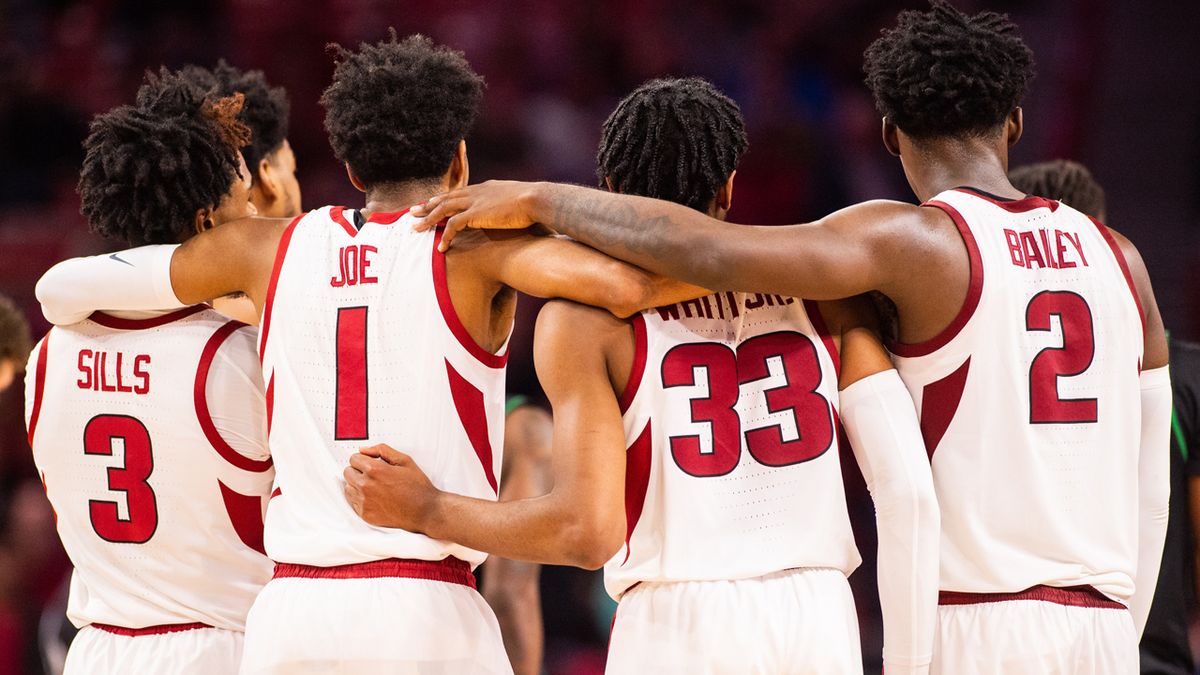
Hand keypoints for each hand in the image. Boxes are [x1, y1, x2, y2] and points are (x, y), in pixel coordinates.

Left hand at [343, 444, 437, 530]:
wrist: (425, 511)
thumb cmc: (417, 486)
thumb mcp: (404, 460)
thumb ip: (382, 450)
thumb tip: (363, 450)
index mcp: (375, 470)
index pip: (353, 459)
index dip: (363, 459)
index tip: (371, 464)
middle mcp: (366, 486)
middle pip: (347, 472)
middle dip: (358, 471)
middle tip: (373, 475)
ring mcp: (364, 502)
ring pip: (348, 488)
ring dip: (357, 485)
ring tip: (374, 487)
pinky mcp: (365, 515)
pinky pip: (353, 502)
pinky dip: (361, 499)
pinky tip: (375, 498)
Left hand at [411, 180, 542, 250]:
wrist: (536, 199)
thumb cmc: (534, 203)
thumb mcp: (518, 201)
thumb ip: (509, 206)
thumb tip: (514, 213)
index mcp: (485, 188)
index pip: (459, 193)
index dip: (444, 198)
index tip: (432, 203)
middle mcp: (476, 192)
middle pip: (445, 198)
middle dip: (427, 205)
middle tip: (412, 211)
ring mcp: (474, 202)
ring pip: (443, 210)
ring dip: (428, 220)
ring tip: (415, 229)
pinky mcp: (475, 214)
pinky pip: (453, 226)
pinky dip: (445, 237)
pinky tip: (441, 248)